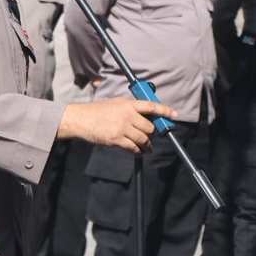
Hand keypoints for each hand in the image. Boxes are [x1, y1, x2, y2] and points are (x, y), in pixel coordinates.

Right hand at [57, 99, 178, 153]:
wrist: (81, 119)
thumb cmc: (95, 111)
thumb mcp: (114, 103)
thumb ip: (129, 108)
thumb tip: (143, 114)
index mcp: (127, 104)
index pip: (151, 106)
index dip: (164, 110)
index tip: (174, 114)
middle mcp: (127, 115)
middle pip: (149, 127)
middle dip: (151, 133)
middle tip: (151, 137)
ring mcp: (122, 128)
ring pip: (143, 139)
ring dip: (147, 145)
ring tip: (147, 148)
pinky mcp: (117, 139)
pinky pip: (133, 148)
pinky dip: (137, 151)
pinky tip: (138, 152)